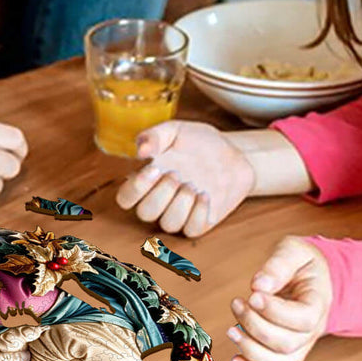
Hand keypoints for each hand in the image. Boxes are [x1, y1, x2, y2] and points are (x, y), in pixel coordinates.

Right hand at [114, 120, 254, 236]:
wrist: (235, 154)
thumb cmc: (200, 142)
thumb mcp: (175, 130)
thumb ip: (154, 136)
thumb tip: (140, 151)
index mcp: (148, 180)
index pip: (126, 198)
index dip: (135, 188)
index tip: (155, 168)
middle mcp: (161, 200)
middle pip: (145, 213)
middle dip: (161, 194)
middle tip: (177, 174)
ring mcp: (180, 213)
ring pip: (168, 224)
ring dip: (180, 204)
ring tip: (193, 184)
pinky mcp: (200, 222)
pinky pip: (191, 230)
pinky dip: (198, 213)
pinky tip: (205, 195)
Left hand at [228, 237, 332, 360]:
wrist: (312, 278)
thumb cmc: (301, 263)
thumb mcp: (294, 251)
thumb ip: (279, 264)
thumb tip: (259, 285)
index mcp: (318, 304)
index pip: (302, 319)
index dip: (275, 311)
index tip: (252, 294)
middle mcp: (312, 332)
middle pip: (287, 344)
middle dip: (255, 326)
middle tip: (237, 303)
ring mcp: (300, 347)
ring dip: (251, 351)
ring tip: (231, 330)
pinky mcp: (285, 354)